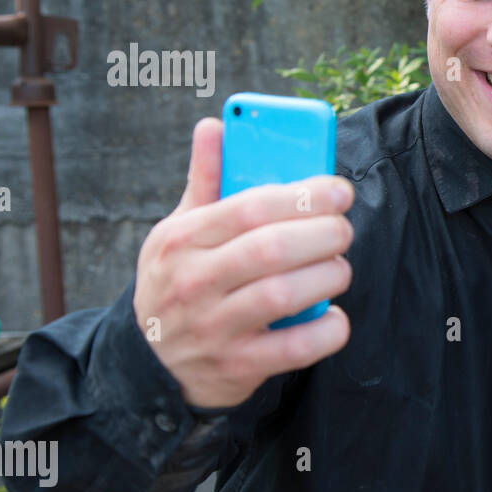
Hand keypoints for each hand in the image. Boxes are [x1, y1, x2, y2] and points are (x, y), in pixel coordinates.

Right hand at [133, 117, 354, 407]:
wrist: (149, 363)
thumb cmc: (177, 282)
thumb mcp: (177, 232)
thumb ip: (204, 181)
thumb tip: (214, 125)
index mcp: (183, 240)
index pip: (249, 207)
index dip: (303, 195)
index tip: (338, 190)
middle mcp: (194, 282)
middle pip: (272, 249)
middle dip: (323, 234)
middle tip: (343, 229)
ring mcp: (214, 328)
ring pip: (284, 295)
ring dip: (327, 277)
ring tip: (338, 269)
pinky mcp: (237, 366)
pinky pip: (295, 348)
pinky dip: (326, 331)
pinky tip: (333, 316)